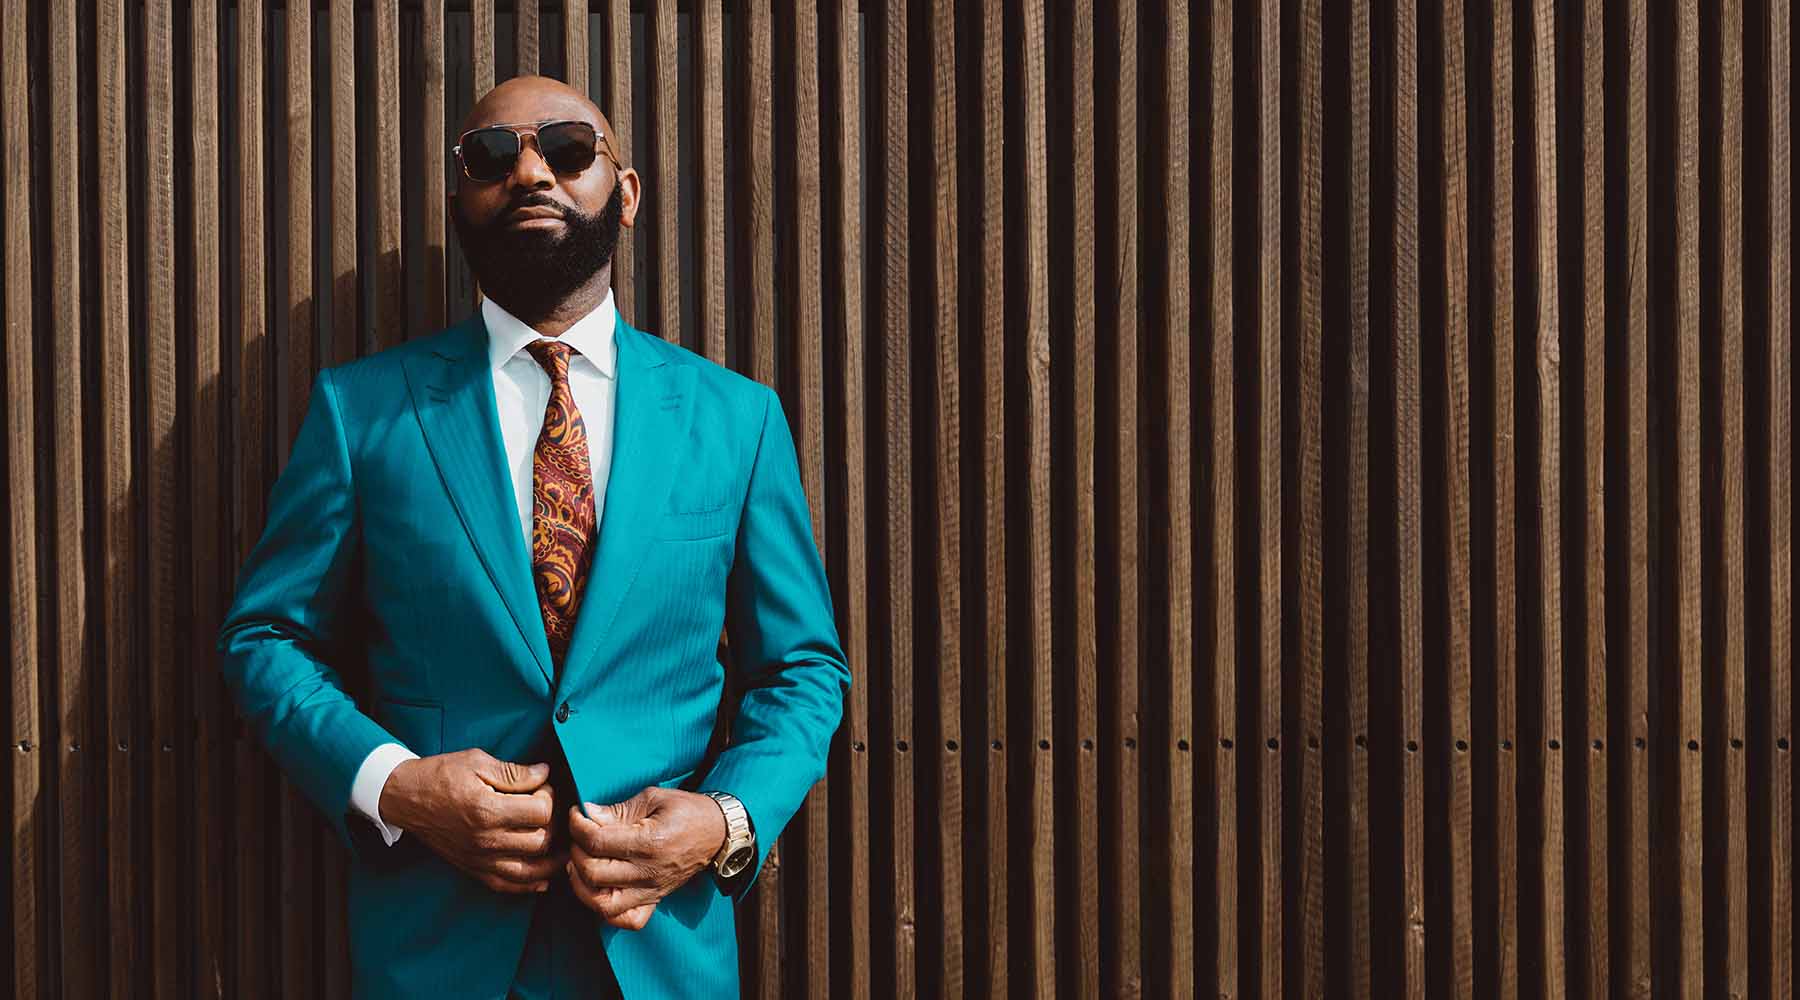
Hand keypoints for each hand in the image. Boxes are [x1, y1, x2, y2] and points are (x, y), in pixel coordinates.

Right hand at [379, 748, 565, 894]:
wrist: (405, 797)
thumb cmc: (440, 775)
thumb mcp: (478, 762)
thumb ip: (516, 772)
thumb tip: (546, 774)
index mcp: (487, 810)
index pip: (541, 811)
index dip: (550, 795)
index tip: (542, 786)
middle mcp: (485, 839)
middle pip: (541, 841)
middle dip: (554, 824)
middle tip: (548, 810)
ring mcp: (479, 858)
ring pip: (531, 870)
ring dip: (552, 860)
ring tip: (563, 846)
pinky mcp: (473, 869)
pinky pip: (508, 886)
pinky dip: (529, 884)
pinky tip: (543, 877)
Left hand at [564, 787, 728, 929]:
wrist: (718, 832)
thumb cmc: (687, 811)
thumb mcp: (654, 798)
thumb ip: (619, 809)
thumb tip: (587, 814)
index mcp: (650, 842)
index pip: (597, 841)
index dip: (577, 825)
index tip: (576, 813)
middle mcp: (649, 872)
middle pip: (593, 873)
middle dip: (576, 851)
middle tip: (579, 836)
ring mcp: (651, 890)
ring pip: (602, 903)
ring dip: (582, 885)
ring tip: (580, 864)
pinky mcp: (654, 900)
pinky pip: (626, 920)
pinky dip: (606, 912)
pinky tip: (599, 890)